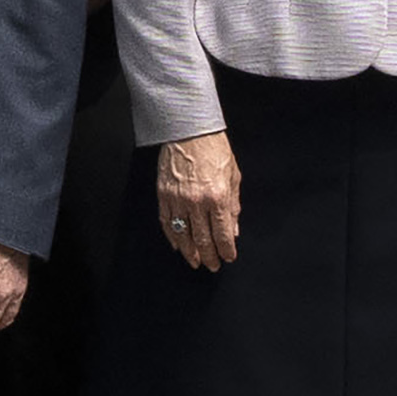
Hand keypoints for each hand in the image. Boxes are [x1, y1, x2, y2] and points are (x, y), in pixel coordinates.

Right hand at [153, 131, 241, 272]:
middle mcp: (197, 202)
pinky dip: (172, 237)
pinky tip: (178, 245)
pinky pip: (167, 223)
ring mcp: (178, 199)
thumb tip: (233, 230)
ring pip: (183, 236)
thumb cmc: (214, 148)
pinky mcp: (164, 195)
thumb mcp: (233, 176)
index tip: (228, 258)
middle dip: (209, 257)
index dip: (226, 251)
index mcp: (217, 197)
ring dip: (190, 252)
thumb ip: (233, 206)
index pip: (222, 234)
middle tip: (213, 265)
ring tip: (195, 262)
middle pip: (203, 240)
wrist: (189, 130)